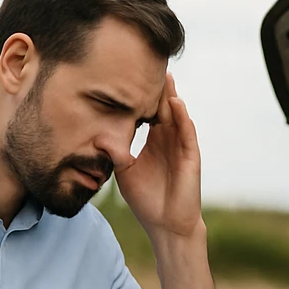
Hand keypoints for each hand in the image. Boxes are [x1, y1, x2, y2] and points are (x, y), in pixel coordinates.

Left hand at [114, 71, 205, 244]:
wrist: (166, 226)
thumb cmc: (147, 201)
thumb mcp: (124, 172)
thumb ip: (115, 153)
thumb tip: (98, 137)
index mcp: (154, 143)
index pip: (149, 112)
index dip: (142, 95)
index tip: (130, 74)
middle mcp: (169, 141)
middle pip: (164, 108)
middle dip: (158, 88)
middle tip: (149, 63)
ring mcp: (181, 148)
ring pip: (177, 116)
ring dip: (172, 97)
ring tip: (166, 75)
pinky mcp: (190, 158)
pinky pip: (187, 134)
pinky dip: (183, 118)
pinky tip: (176, 103)